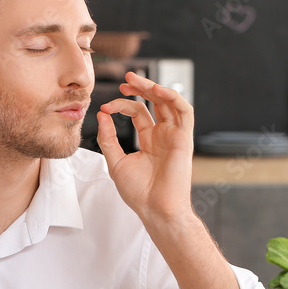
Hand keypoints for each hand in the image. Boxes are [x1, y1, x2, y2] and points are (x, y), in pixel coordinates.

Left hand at [96, 71, 195, 223]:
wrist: (155, 209)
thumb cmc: (138, 192)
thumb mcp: (116, 161)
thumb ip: (108, 138)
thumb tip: (102, 115)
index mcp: (149, 140)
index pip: (138, 113)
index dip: (122, 106)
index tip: (105, 108)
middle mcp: (163, 135)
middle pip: (155, 103)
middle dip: (141, 88)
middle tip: (126, 78)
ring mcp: (174, 136)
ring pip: (169, 102)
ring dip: (155, 88)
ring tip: (138, 80)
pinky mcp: (184, 139)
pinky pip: (185, 112)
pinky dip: (173, 97)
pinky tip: (158, 90)